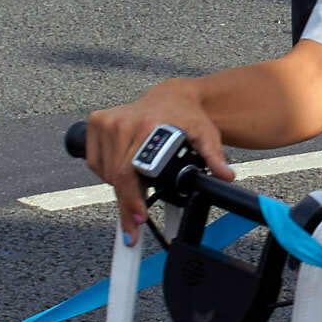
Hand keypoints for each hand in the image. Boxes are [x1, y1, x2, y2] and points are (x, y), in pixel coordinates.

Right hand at [83, 85, 227, 239]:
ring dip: (119, 186)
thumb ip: (214, 157)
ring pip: (104, 172)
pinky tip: (124, 170)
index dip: (132, 200)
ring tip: (138, 185)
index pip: (130, 174)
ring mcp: (106, 121)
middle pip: (116, 177)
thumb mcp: (205, 136)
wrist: (173, 96)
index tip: (139, 218)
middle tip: (134, 225)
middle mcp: (122, 123)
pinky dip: (106, 172)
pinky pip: (95, 161)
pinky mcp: (96, 122)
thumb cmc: (188, 117)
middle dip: (126, 204)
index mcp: (146, 127)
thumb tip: (226, 175)